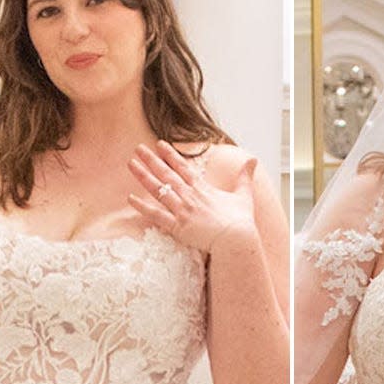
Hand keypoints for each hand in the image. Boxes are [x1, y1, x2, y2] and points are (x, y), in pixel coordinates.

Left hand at [127, 141, 256, 252]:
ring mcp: (182, 210)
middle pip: (166, 174)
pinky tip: (130, 198)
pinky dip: (143, 207)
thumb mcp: (243, 195)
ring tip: (131, 164)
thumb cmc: (241, 220)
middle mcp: (190, 196)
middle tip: (138, 148)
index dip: (170, 155)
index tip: (159, 144)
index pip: (183, 167)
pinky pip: (156, 215)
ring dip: (144, 176)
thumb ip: (244, 176)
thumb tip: (253, 159)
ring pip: (158, 190)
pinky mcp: (177, 226)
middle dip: (151, 160)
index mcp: (203, 188)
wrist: (236, 239)